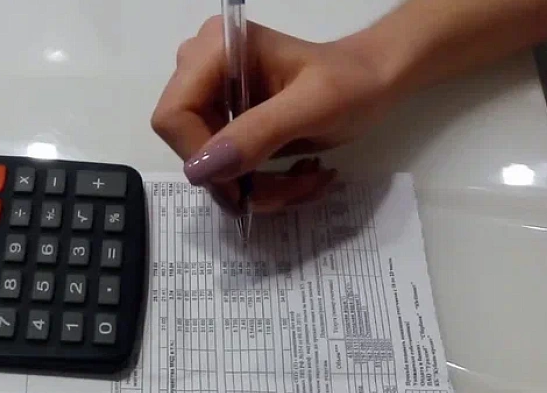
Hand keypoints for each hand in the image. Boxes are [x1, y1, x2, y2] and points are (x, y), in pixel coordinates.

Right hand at [151, 16, 395, 211]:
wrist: (373, 82)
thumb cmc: (352, 83)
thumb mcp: (313, 107)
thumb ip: (257, 134)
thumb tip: (202, 170)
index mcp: (215, 49)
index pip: (173, 116)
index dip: (202, 158)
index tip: (247, 183)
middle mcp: (201, 70)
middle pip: (189, 147)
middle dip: (238, 180)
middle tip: (291, 187)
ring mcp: (211, 99)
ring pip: (208, 167)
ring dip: (257, 188)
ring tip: (304, 181)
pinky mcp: (223, 123)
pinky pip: (224, 169)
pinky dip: (260, 184)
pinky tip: (295, 176)